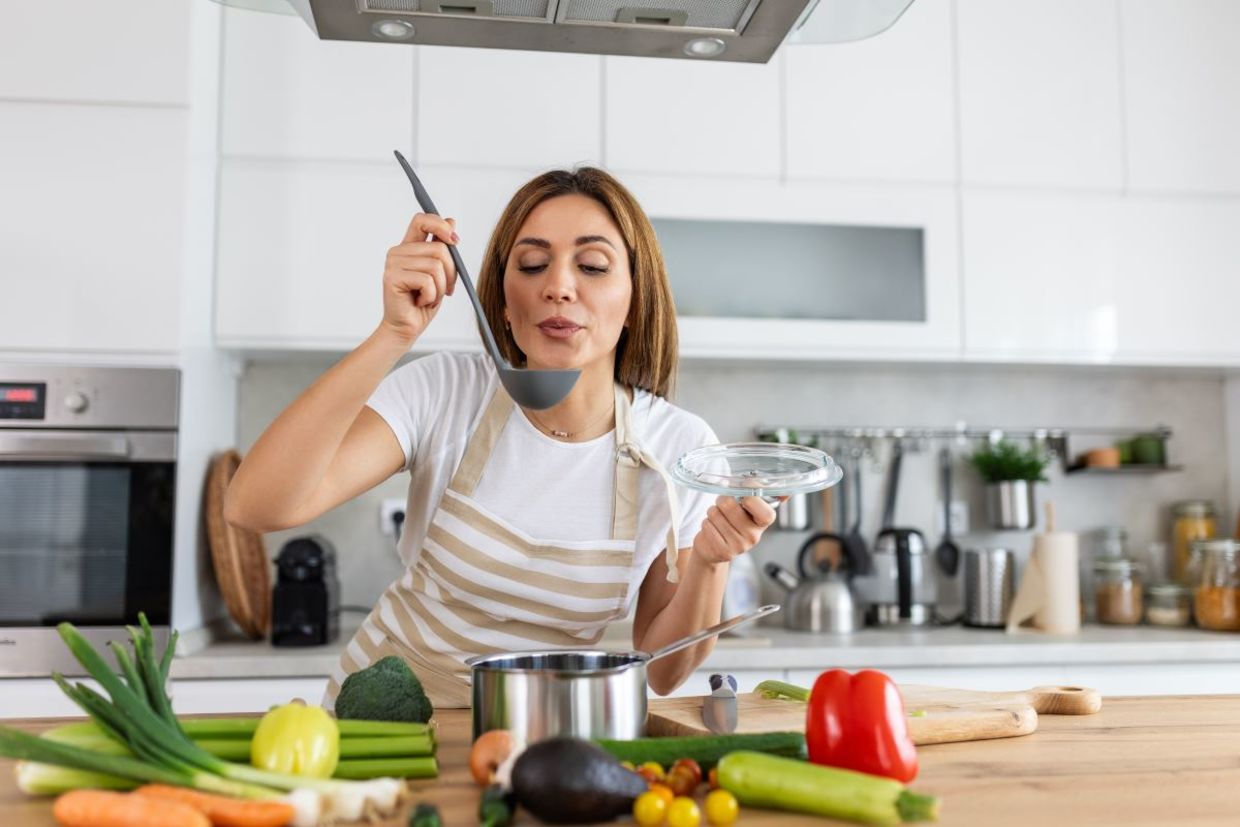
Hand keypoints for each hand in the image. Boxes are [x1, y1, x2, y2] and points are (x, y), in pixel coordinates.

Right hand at [378, 212, 458, 344]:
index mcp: (409, 247)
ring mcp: (393, 264)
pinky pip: (427, 281)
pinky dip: (431, 296)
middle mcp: (398, 252)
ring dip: (440, 288)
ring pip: (436, 266)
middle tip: (443, 290)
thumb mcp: (439, 272)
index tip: (455, 241)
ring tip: (428, 297)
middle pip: (440, 249)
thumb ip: (442, 247)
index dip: (440, 225)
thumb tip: (451, 221)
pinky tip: (420, 302)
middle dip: (451, 273)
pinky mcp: (392, 277)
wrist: (406, 328)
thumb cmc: (423, 302)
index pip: (422, 220)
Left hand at [692, 495, 777, 565]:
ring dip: (712, 513)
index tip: (743, 492)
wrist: (714, 550)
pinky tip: (713, 530)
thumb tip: (783, 491)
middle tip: (723, 506)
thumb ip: (756, 495)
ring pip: (715, 513)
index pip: (766, 513)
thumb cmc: (730, 523)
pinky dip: (706, 523)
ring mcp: (739, 546)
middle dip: (721, 500)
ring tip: (718, 520)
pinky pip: (707, 525)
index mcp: (762, 523)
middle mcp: (753, 536)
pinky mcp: (722, 551)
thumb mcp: (745, 510)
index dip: (752, 499)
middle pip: (729, 505)